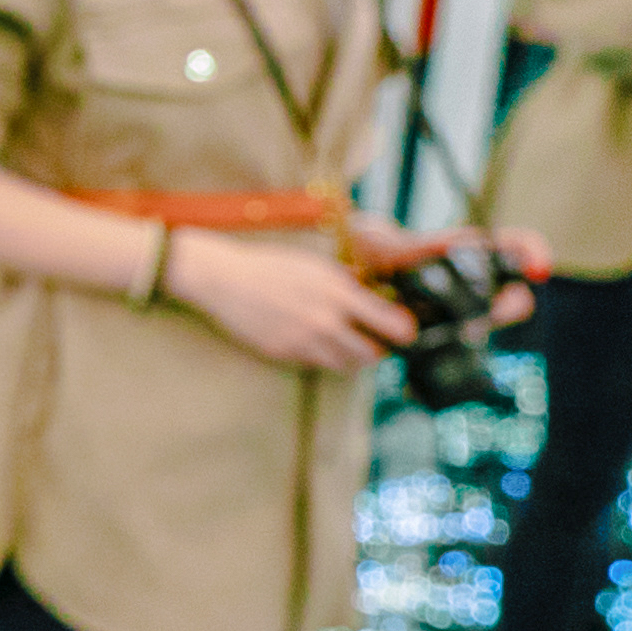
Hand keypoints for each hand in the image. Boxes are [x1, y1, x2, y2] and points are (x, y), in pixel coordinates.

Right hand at [168, 226, 412, 371]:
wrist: (225, 279)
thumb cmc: (269, 266)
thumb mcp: (315, 265)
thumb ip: (345, 283)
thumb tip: (370, 296)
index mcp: (338, 294)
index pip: (388, 323)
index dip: (403, 331)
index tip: (406, 333)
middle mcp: (325, 322)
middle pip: (370, 354)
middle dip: (375, 349)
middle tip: (371, 342)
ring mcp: (304, 341)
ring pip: (344, 364)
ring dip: (347, 357)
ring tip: (341, 344)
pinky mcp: (284, 354)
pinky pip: (314, 363)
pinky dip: (318, 356)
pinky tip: (309, 340)